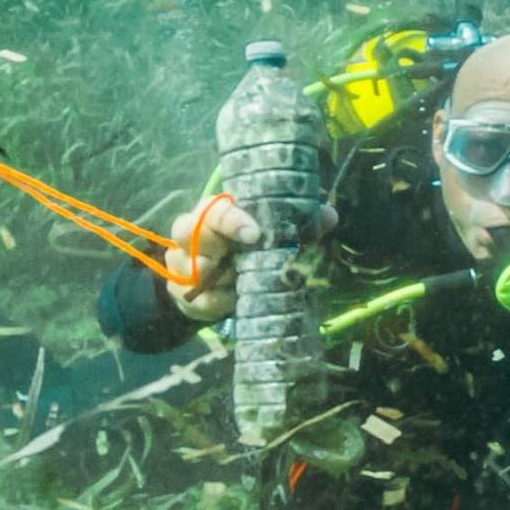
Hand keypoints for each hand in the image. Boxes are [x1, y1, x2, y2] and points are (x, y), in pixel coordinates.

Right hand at [164, 197, 337, 322]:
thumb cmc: (244, 248)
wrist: (212, 281)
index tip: (255, 234)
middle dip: (218, 247)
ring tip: (242, 280)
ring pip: (193, 268)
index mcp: (212, 210)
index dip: (231, 220)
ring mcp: (180, 261)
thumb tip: (329, 215)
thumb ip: (299, 225)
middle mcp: (189, 231)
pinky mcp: (180, 291)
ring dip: (223, 278)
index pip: (214, 207)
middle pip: (189, 231)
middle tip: (244, 261)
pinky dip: (221, 301)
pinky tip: (234, 299)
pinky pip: (200, 299)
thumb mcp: (271, 235)